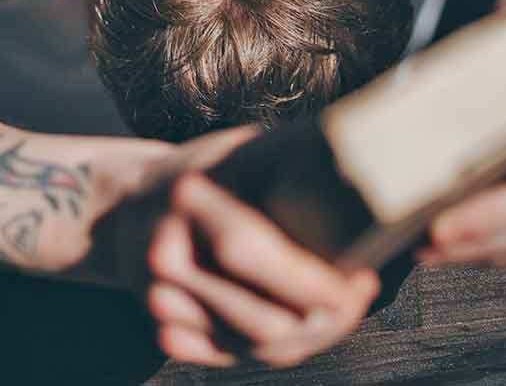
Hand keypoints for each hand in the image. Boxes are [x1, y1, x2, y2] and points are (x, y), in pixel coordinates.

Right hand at [99, 126, 379, 367]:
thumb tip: (375, 184)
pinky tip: (304, 325)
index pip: (250, 251)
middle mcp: (165, 253)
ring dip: (309, 336)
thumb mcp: (244, 150)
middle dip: (325, 317)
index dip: (312, 279)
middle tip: (360, 294)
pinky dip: (276, 347)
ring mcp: (158, 298)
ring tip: (342, 307)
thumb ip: (295, 164)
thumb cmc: (209, 171)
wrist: (130, 202)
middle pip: (260, 317)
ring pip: (253, 346)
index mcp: (187, 198)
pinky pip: (232, 356)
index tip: (361, 278)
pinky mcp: (163, 327)